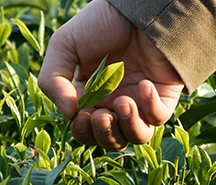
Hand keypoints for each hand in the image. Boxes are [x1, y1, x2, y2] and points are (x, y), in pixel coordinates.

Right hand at [38, 0, 184, 151]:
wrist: (138, 7)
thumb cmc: (100, 22)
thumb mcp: (64, 46)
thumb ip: (52, 79)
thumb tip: (67, 113)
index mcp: (88, 95)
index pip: (84, 129)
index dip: (82, 130)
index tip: (81, 115)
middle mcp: (113, 102)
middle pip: (109, 140)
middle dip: (103, 134)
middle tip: (100, 115)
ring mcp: (140, 101)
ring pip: (135, 137)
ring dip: (127, 127)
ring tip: (123, 102)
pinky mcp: (163, 97)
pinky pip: (158, 118)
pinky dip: (150, 107)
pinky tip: (145, 84)